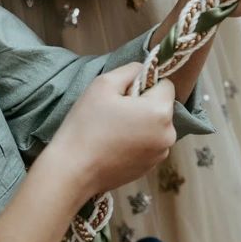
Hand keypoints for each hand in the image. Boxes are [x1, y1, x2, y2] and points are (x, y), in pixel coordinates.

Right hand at [48, 63, 176, 197]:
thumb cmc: (85, 125)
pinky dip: (136, 141)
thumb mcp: (103, 84)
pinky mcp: (150, 167)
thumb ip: (130, 70)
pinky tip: (113, 145)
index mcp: (161, 111)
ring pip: (155, 126)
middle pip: (161, 106)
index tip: (123, 94)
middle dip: (142, 104)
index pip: (165, 85)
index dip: (145, 84)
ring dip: (140, 123)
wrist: (71, 172)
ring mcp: (160, 153)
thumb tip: (143, 69)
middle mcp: (169, 134)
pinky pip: (148, 144)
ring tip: (112, 130)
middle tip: (114, 112)